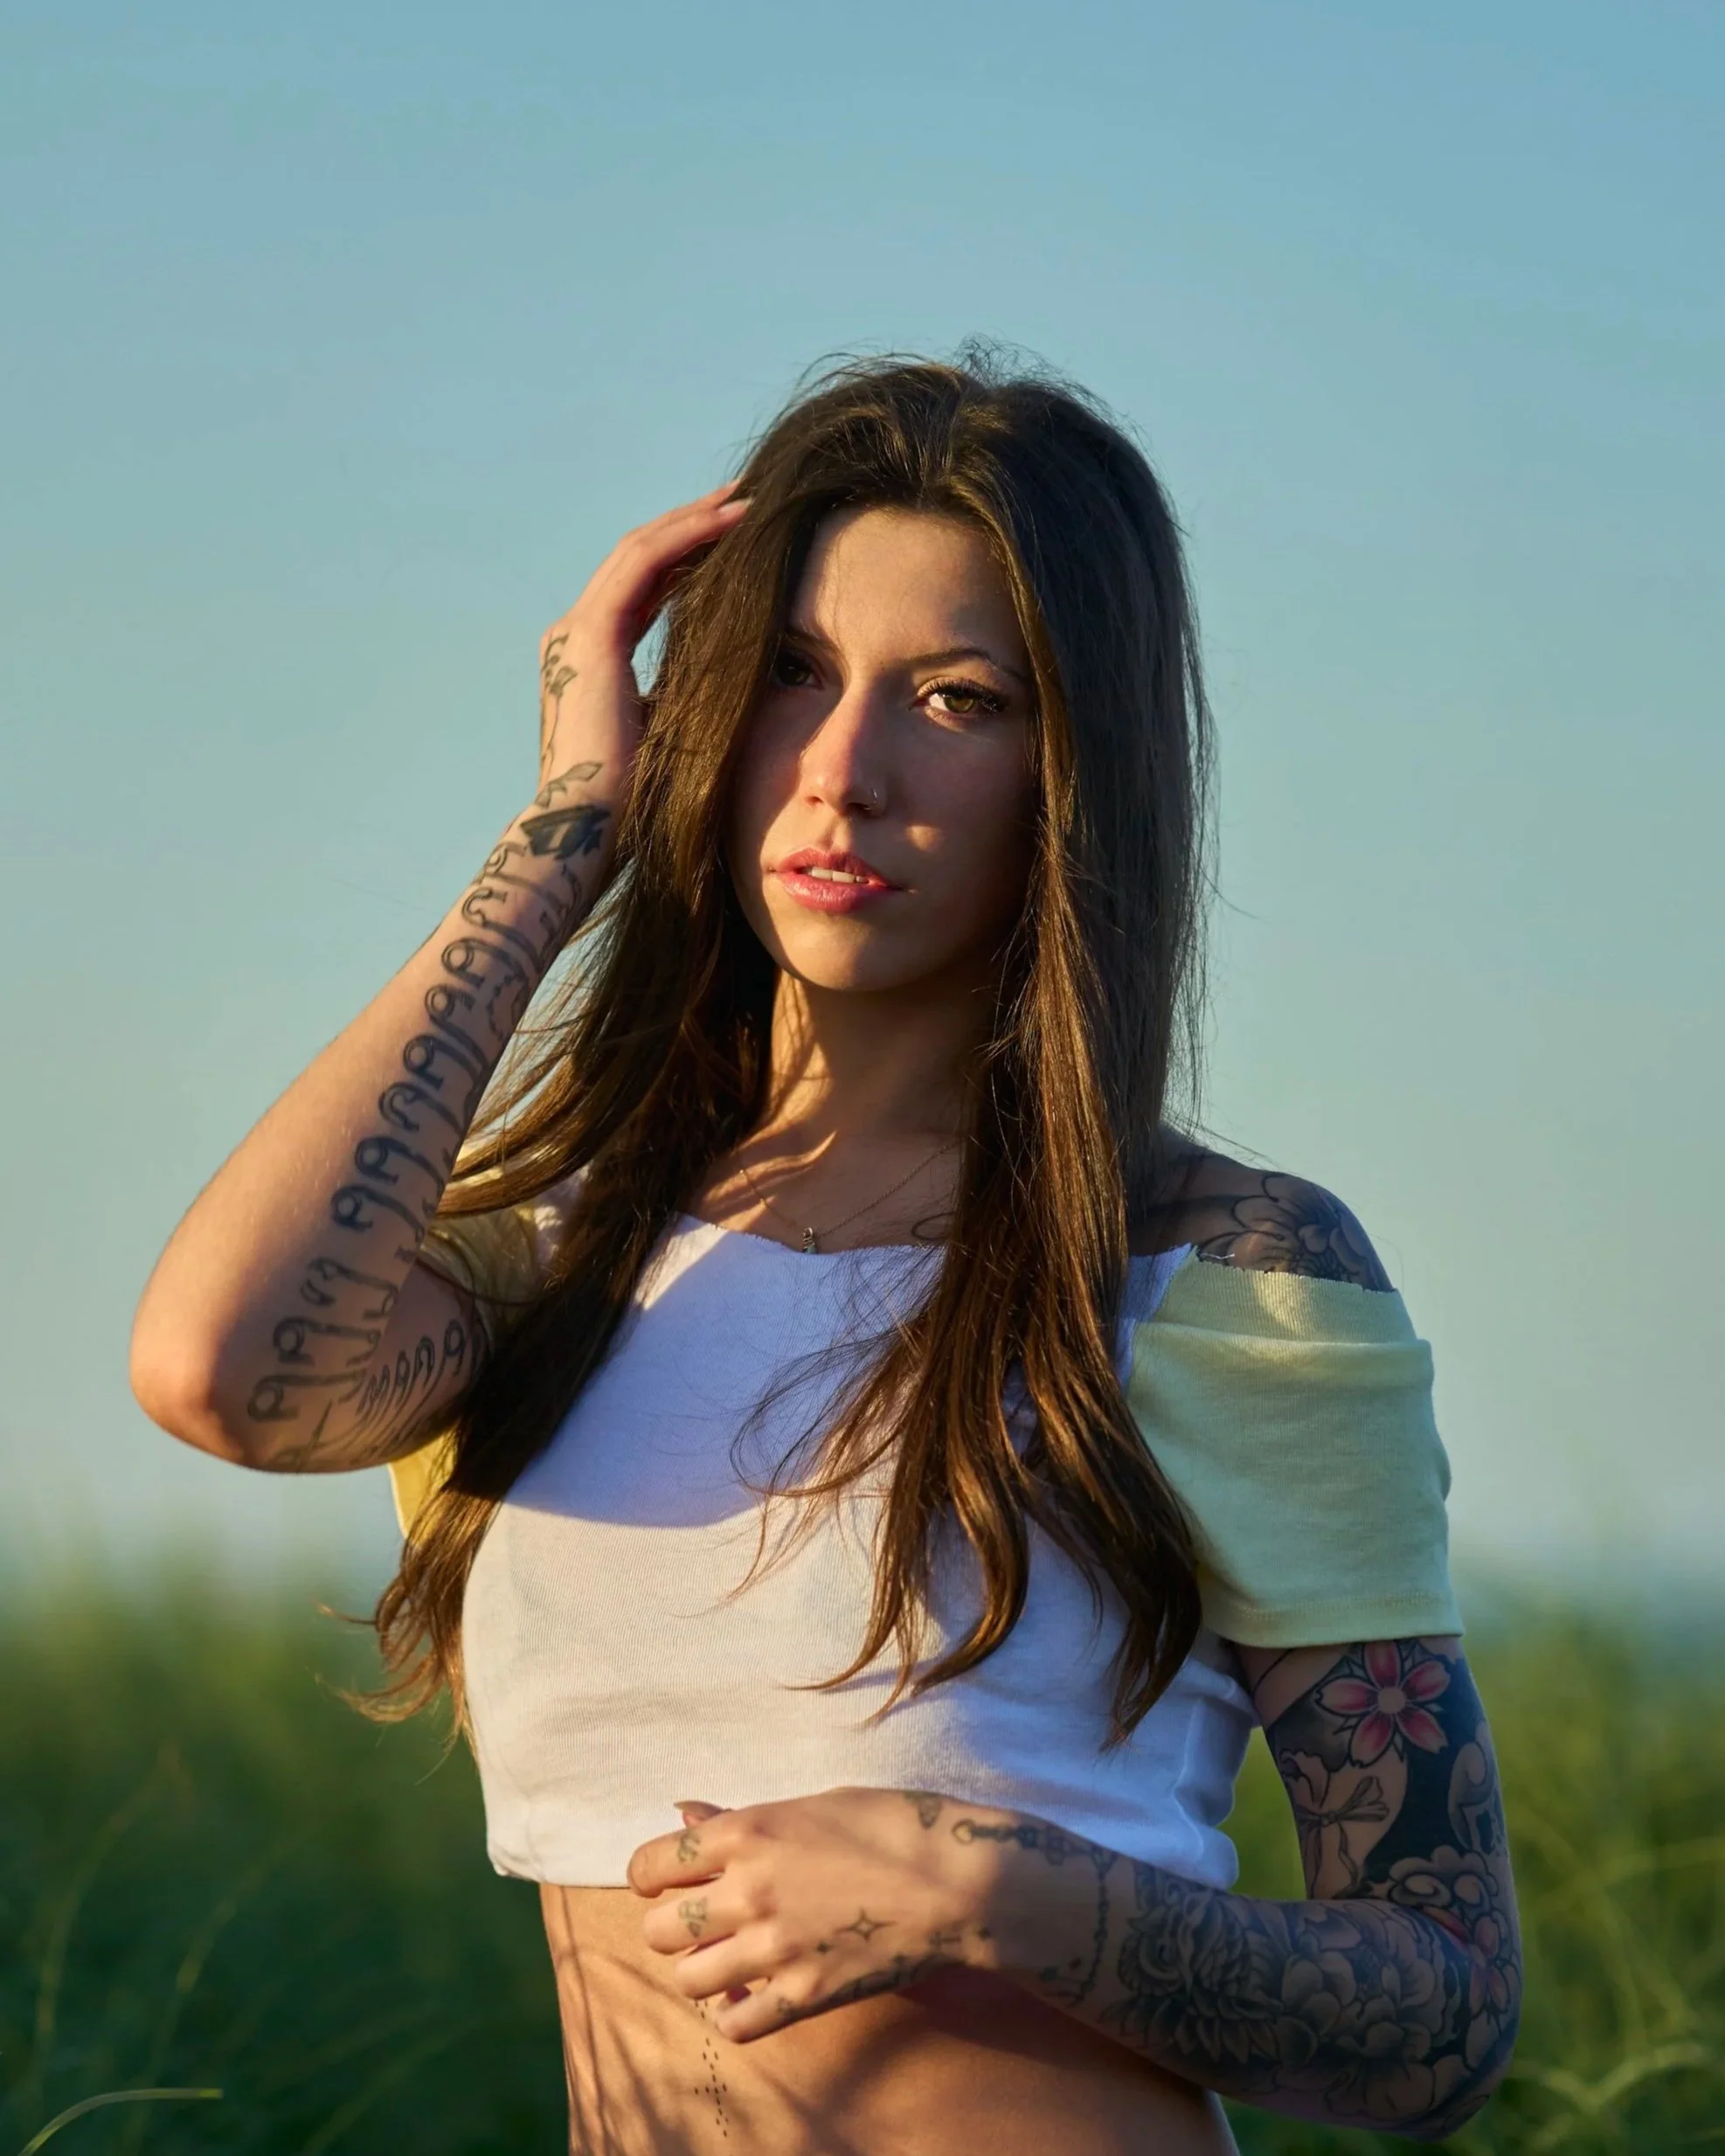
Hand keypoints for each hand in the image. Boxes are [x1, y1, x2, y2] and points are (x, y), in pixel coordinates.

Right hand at [535, 479, 749, 812]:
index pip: (642, 589)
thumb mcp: (665, 736)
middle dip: (693, 524)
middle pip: (639, 557)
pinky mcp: (591, 634)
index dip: (688, 557)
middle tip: (747, 498)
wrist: (588, 832)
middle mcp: (574, 636)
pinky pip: (645, 562)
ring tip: (749, 500)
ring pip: (641, 549)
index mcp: (589, 659)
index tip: (737, 540)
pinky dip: (689, 536)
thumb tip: (731, 686)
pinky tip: (732, 521)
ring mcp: (577, 630)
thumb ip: (681, 700)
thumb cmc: (632, 805)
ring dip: (697, 520)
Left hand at [627, 1787, 1008, 2041]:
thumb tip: (684, 1816)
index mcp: (747, 1833)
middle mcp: (748, 1891)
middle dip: (672, 1926)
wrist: (956, 1883)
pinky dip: (736, 2014)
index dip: (651, 1874)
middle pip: (658, 1931)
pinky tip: (754, 1995)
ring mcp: (775, 1949)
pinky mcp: (804, 1995)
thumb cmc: (890, 1826)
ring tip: (728, 1958)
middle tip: (702, 1920)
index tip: (669, 1879)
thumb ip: (739, 1819)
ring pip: (688, 1981)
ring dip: (701, 1970)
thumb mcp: (811, 1803)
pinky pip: (736, 2025)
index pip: (649, 1865)